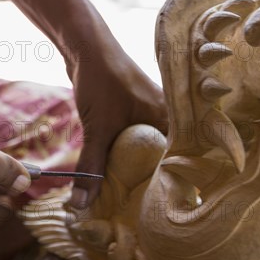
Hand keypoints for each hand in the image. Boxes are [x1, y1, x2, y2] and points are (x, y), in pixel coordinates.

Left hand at [68, 44, 167, 207]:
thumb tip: (80, 205)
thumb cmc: (101, 81)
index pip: (179, 161)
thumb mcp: (98, 129)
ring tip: (131, 200)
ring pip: (145, 150)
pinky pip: (132, 142)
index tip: (163, 211)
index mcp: (170, 119)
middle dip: (151, 184)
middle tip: (143, 213)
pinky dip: (124, 157)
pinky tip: (117, 175)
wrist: (86, 46)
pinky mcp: (133, 113)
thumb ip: (91, 168)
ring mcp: (149, 114)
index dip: (172, 186)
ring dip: (136, 171)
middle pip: (162, 159)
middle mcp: (165, 117)